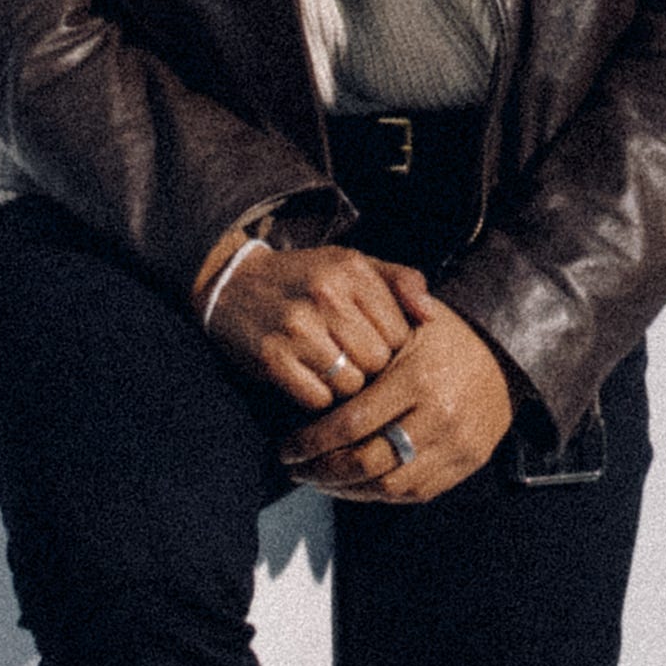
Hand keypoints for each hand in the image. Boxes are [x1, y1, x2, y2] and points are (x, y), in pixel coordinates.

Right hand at [203, 239, 411, 414]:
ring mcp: (297, 328)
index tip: (374, 342)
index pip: (400, 332)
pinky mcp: (273, 359)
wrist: (233, 285)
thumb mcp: (354, 265)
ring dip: (346, 386)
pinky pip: (318, 400)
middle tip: (351, 358)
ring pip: (351, 385)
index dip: (391, 346)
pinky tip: (310, 378)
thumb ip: (400, 281)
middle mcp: (326, 295)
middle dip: (370, 368)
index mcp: (352, 270)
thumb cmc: (307, 279)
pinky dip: (318, 397)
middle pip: (378, 362)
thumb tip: (431, 316)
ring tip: (332, 368)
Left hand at [284, 273, 512, 505]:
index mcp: (417, 379)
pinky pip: (416, 493)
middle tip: (296, 469)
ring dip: (346, 490)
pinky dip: (380, 495)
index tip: (286, 448)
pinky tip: (356, 485)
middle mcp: (438, 417)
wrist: (509, 352)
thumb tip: (312, 373)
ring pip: (389, 486)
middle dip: (322, 471)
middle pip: (366, 462)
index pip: (351, 424)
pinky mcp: (467, 463)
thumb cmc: (448, 334)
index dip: (311, 443)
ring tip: (320, 480)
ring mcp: (456, 445)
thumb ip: (362, 342)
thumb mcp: (407, 324)